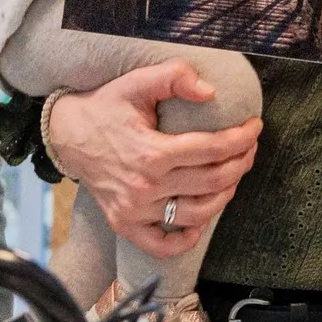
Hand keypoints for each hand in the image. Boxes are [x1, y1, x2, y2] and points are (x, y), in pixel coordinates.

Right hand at [46, 60, 261, 252]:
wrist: (66, 134)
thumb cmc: (105, 107)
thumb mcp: (137, 82)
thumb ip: (174, 77)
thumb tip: (211, 92)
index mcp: (152, 152)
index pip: (212, 149)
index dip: (241, 138)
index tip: (255, 128)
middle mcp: (145, 186)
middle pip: (212, 181)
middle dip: (241, 163)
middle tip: (249, 148)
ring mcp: (135, 210)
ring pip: (197, 213)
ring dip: (225, 195)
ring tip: (233, 176)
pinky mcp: (125, 224)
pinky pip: (162, 245)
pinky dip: (186, 239)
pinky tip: (200, 223)